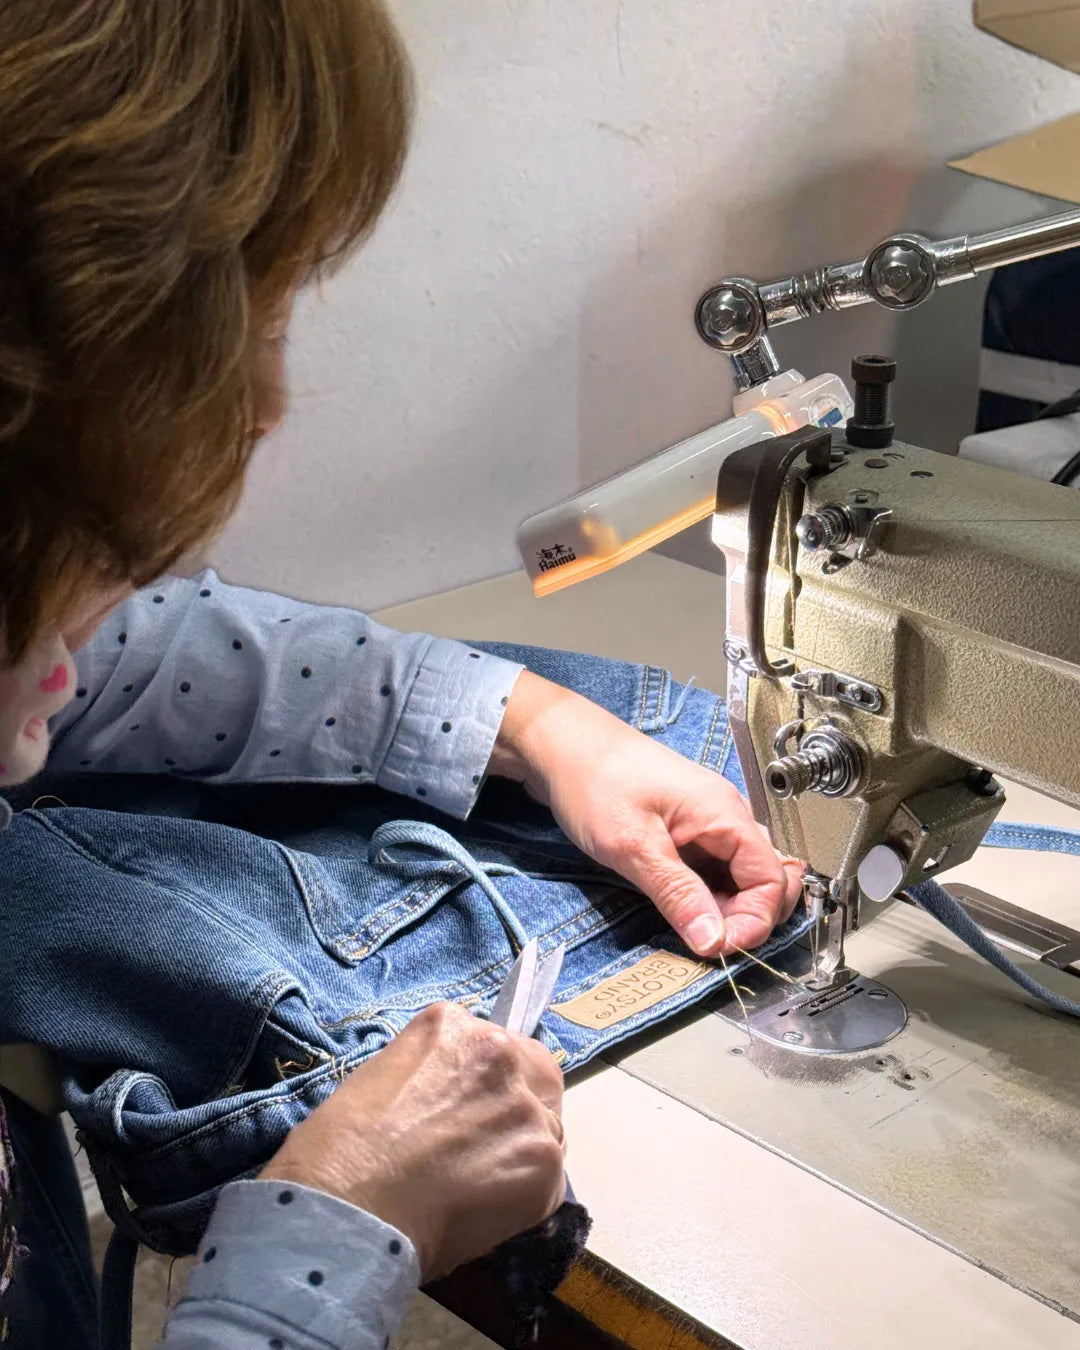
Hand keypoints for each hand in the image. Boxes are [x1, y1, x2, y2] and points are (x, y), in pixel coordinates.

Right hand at [261, 1003, 565, 1279]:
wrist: (345, 1210)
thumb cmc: (339, 1152)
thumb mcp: (380, 1079)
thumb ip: (430, 1075)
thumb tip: (448, 1102)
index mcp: (453, 1026)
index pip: (495, 1047)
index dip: (483, 1085)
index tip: (466, 1112)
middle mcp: (499, 1052)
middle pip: (535, 1078)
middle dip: (517, 1108)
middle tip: (482, 1147)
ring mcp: (526, 1105)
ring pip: (546, 1129)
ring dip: (520, 1154)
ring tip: (475, 1188)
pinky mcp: (543, 1159)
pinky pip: (548, 1178)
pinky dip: (525, 1198)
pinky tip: (483, 1212)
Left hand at [492, 672, 803, 957]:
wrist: (560, 744)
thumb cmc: (594, 779)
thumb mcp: (633, 844)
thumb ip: (677, 894)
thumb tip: (713, 940)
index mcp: (725, 814)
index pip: (772, 880)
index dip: (755, 921)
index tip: (721, 949)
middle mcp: (725, 818)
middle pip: (765, 880)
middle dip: (748, 918)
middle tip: (710, 943)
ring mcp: (705, 825)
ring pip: (738, 879)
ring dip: (725, 910)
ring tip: (692, 929)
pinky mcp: (684, 832)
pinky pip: (712, 872)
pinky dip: (705, 896)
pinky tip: (683, 910)